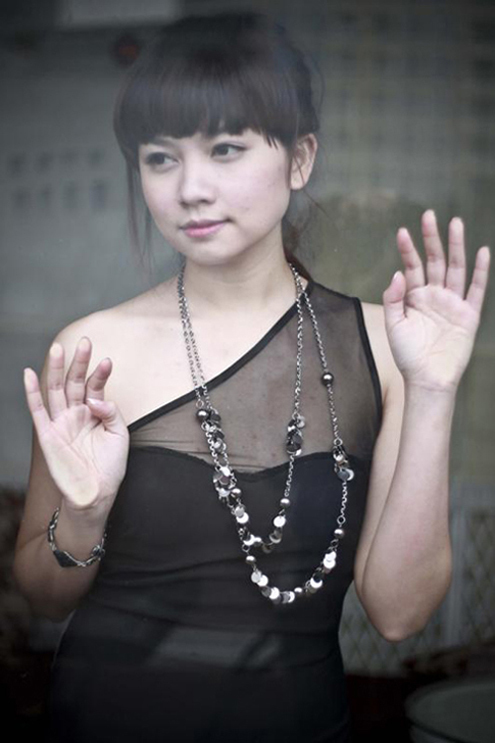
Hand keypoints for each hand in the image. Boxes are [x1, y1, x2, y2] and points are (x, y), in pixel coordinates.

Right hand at [24, 337, 129, 511]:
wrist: (96, 494)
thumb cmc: (109, 466)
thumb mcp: (120, 435)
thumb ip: (111, 412)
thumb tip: (95, 398)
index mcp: (95, 412)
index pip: (96, 386)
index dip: (101, 373)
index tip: (107, 361)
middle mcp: (76, 413)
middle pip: (74, 381)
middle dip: (79, 361)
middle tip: (84, 341)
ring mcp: (61, 422)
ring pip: (56, 390)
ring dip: (56, 369)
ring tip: (59, 347)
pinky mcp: (48, 435)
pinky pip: (37, 410)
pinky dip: (31, 392)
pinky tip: (29, 373)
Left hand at [382, 210, 490, 391]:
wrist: (427, 379)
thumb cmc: (407, 355)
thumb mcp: (394, 325)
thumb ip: (394, 298)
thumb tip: (397, 272)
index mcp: (415, 297)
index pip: (411, 267)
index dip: (407, 249)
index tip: (402, 231)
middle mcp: (435, 295)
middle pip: (435, 261)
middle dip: (432, 238)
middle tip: (429, 215)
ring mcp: (453, 303)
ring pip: (456, 269)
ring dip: (456, 246)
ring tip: (455, 223)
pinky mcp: (469, 315)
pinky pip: (476, 290)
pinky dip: (480, 272)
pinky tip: (482, 252)